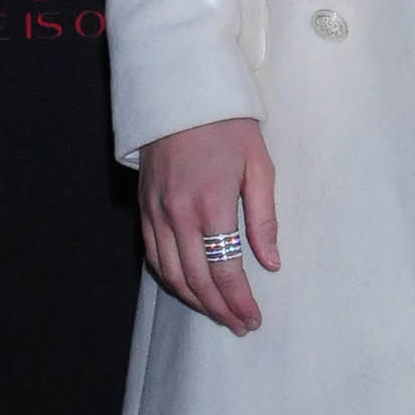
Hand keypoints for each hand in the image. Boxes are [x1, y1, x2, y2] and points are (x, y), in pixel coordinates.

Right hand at [138, 118, 278, 333]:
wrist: (180, 90)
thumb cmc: (226, 124)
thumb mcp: (259, 165)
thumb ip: (264, 218)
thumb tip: (270, 262)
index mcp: (211, 204)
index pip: (224, 270)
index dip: (239, 301)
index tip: (254, 318)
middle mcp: (177, 214)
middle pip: (196, 280)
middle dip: (220, 309)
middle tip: (240, 324)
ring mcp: (156, 212)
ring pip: (171, 274)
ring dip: (195, 300)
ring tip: (219, 313)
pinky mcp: (144, 207)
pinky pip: (153, 255)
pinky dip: (171, 279)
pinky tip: (188, 287)